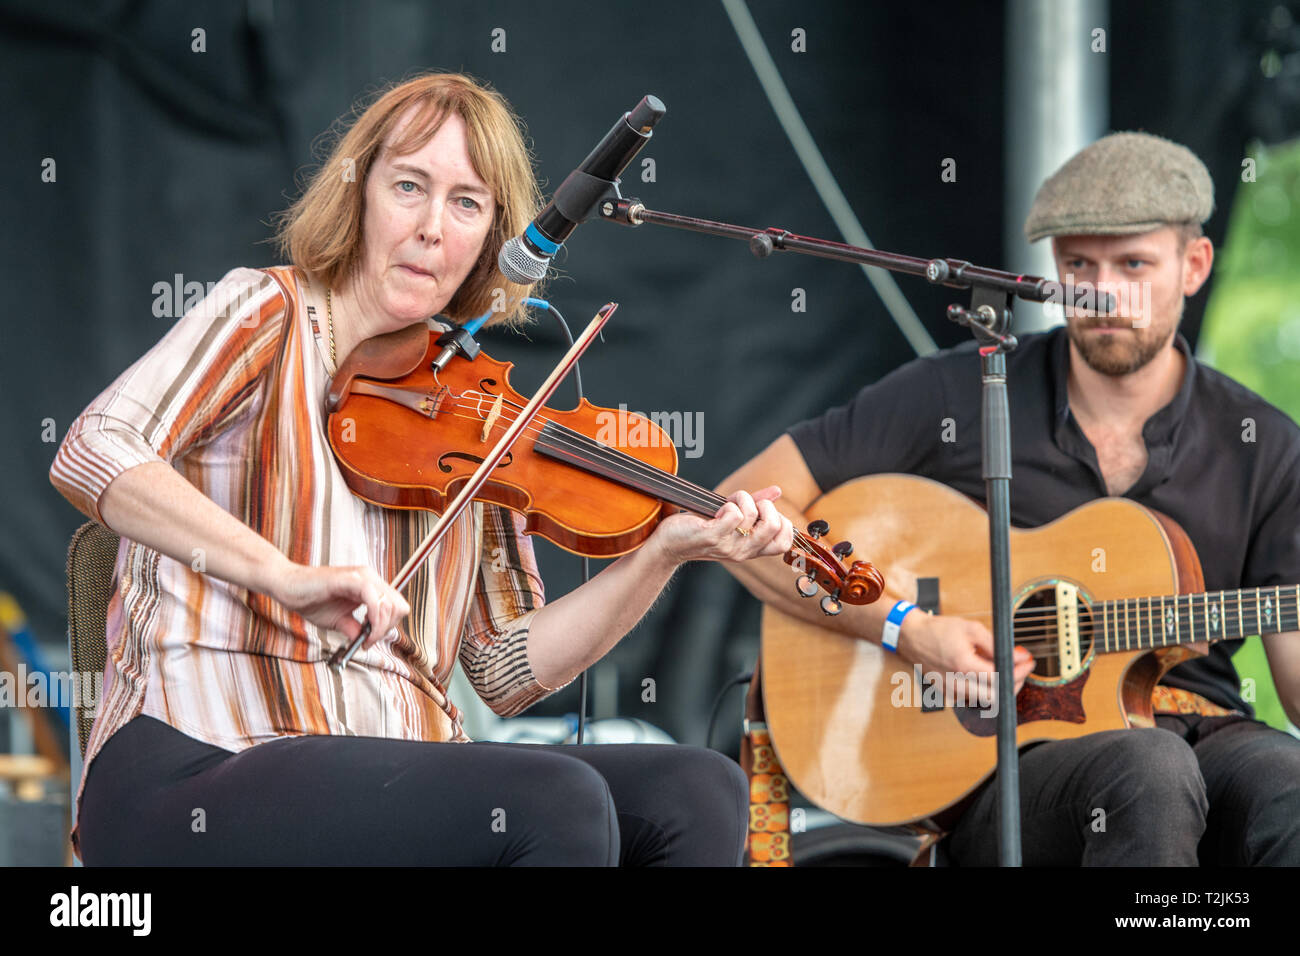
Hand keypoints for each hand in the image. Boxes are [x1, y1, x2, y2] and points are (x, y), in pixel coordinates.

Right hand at [271, 562, 411, 648]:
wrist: (287, 586)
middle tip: (367, 641)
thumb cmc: (311, 600)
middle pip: (399, 606)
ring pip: (390, 603)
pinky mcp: (350, 579)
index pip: (397, 606)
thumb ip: (355, 629)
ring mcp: (362, 576)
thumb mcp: (338, 621)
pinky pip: (374, 599)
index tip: (370, 640)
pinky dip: (374, 619)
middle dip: (387, 628)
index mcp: (370, 586)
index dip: (389, 626)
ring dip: (380, 627)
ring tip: (363, 638)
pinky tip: (362, 630)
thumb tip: (366, 643)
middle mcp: (370, 578)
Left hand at [650, 486, 794, 565]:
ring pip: (754, 516)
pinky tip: (718, 509)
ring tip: (728, 503)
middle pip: (775, 528)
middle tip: (749, 504)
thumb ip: (756, 506)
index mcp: (751, 550)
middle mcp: (743, 552)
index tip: (765, 512)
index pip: (784, 544)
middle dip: (766, 506)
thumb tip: (777, 491)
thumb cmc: (698, 529)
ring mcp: (728, 545)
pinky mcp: (713, 536)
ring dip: (743, 499)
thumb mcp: (732, 519)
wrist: (668, 543)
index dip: (784, 523)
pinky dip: (728, 503)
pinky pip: (734, 514)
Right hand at [895, 610, 1034, 705]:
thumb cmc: (938, 630)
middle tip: (1021, 669)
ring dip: (1000, 687)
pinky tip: (986, 674)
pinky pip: (972, 697)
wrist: (912, 636)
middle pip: (996, 696)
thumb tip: (1018, 655)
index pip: (999, 678)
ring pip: (985, 700)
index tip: (1027, 662)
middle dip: (1014, 683)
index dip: (1018, 671)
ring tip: (1006, 670)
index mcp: (963, 665)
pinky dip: (985, 688)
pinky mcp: (947, 693)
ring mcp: (951, 690)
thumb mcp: (971, 628)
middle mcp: (956, 683)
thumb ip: (996, 644)